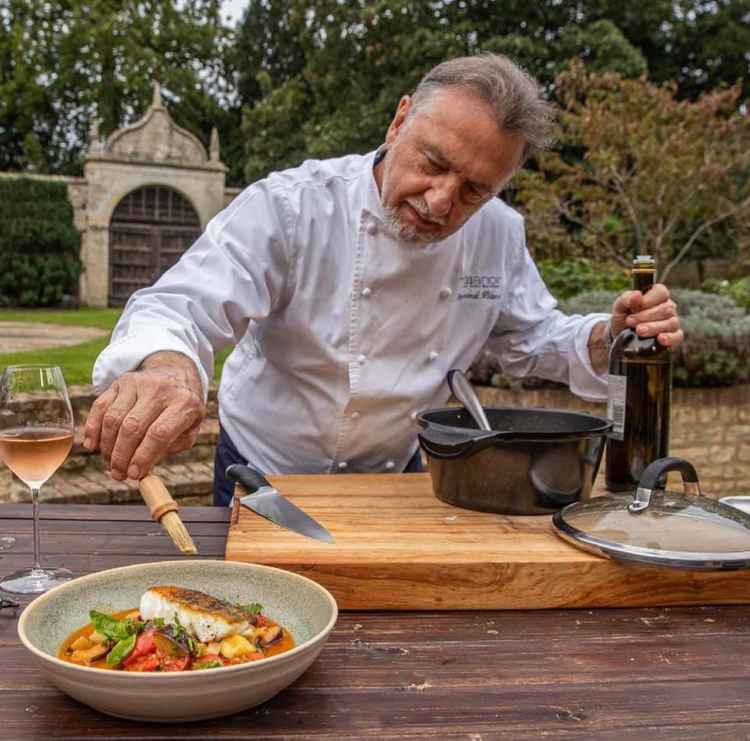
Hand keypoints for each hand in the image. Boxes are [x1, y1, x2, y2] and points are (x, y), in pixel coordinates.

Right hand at [83, 352, 205, 480]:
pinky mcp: (120, 382)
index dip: (143, 457)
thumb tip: (142, 469)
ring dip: (107, 447)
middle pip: (132, 428)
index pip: (159, 434)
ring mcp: (138, 383)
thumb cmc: (182, 409)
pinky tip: (92, 445)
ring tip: (110, 464)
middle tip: (118, 475)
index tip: (134, 475)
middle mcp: (161, 390)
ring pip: (113, 419)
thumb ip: (169, 449)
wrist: (176, 373)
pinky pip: (100, 407)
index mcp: (184, 403)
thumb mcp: (189, 429)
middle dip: (121, 457)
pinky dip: (92, 429)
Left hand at [610, 283, 682, 347]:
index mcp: (657, 296)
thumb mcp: (620, 307)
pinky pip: (677, 336)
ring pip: (671, 323)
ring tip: (638, 331)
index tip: (634, 307)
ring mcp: (672, 323)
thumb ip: (626, 299)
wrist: (619, 338)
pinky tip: (660, 339)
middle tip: (630, 321)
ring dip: (653, 327)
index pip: (661, 292)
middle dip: (645, 316)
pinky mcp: (674, 337)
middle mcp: (668, 308)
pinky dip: (669, 338)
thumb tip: (637, 294)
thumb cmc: (623, 318)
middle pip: (666, 309)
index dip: (648, 299)